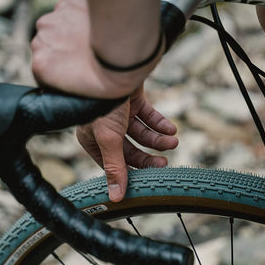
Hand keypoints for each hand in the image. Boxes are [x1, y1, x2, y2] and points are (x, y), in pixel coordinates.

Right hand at [31, 0, 157, 98]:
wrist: (126, 51)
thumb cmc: (111, 79)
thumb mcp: (87, 94)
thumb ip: (72, 84)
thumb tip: (86, 81)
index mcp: (40, 67)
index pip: (45, 70)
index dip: (63, 71)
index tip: (79, 72)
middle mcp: (39, 42)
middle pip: (50, 47)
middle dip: (67, 50)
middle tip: (89, 56)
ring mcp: (51, 21)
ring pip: (59, 28)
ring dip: (72, 32)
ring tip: (93, 40)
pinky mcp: (66, 4)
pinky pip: (71, 12)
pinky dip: (80, 17)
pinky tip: (96, 27)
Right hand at [76, 87, 177, 201]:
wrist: (112, 66)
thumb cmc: (103, 103)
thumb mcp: (108, 139)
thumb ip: (115, 168)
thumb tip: (115, 198)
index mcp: (92, 139)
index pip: (113, 164)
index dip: (130, 172)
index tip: (148, 180)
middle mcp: (104, 127)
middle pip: (130, 151)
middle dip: (148, 157)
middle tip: (164, 164)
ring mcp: (119, 113)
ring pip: (142, 134)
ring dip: (159, 140)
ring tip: (173, 142)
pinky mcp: (132, 99)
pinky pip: (149, 116)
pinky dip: (160, 123)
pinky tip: (171, 129)